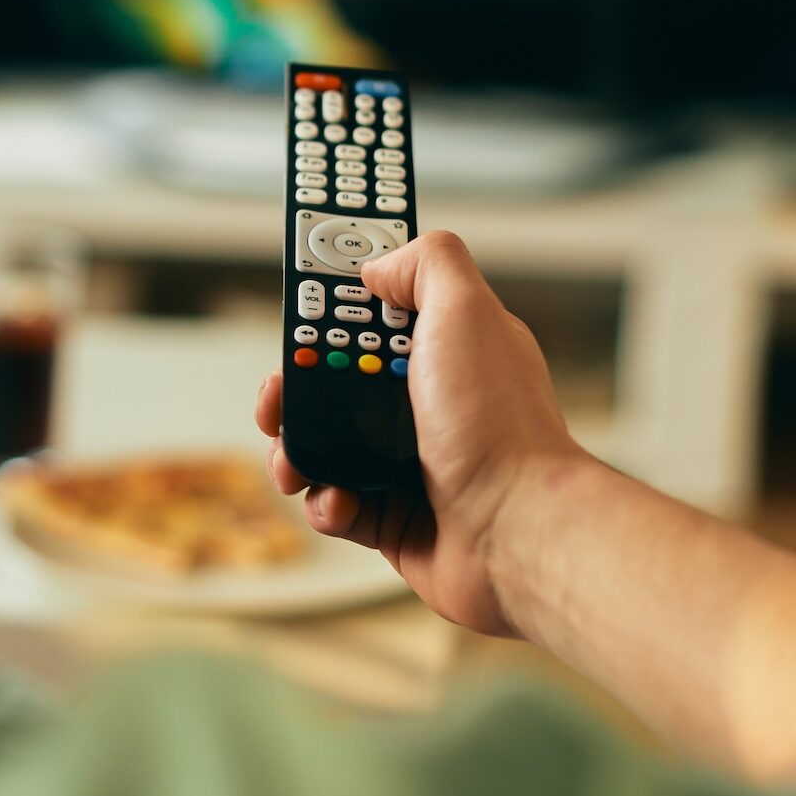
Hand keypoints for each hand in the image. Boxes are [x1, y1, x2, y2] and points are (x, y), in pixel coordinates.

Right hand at [256, 232, 588, 635]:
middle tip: (279, 395)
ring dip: (294, 449)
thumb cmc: (498, 426)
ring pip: (325, 445)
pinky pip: (336, 504)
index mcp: (446, 352)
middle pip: (336, 381)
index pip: (374, 318)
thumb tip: (378, 266)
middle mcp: (428, 405)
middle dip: (295, 386)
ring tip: (293, 459)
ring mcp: (410, 464)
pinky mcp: (395, 518)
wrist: (516, 531)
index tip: (300, 318)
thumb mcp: (466, 311)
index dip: (331, 313)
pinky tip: (341, 501)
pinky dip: (325, 503)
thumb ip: (426, 265)